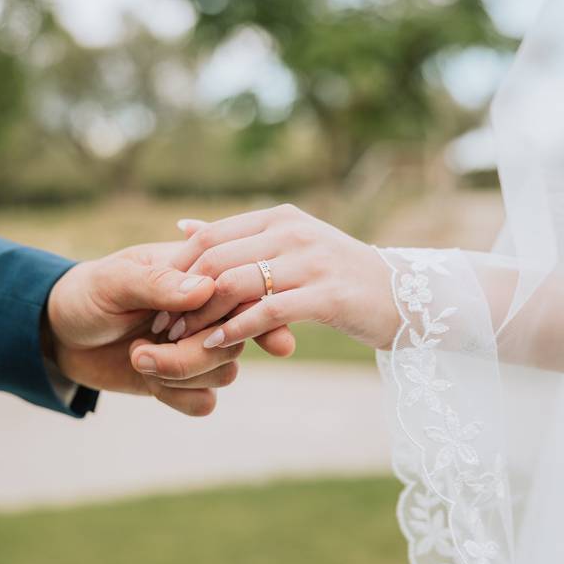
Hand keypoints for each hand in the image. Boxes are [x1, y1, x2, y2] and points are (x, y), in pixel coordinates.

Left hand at [45, 242, 291, 415]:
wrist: (60, 334)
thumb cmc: (88, 293)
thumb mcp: (113, 281)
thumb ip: (156, 284)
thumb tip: (205, 289)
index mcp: (200, 275)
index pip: (244, 291)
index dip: (251, 313)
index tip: (249, 337)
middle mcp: (208, 313)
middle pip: (235, 340)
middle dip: (192, 353)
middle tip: (144, 348)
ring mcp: (198, 348)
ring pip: (224, 374)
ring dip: (179, 374)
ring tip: (139, 356)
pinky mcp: (184, 382)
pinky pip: (204, 402)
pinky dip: (177, 397)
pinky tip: (147, 380)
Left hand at [166, 204, 399, 349]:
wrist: (406, 297)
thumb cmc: (337, 276)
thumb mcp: (288, 245)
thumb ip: (237, 237)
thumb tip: (184, 226)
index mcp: (279, 218)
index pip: (211, 235)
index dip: (177, 268)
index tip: (156, 298)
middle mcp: (292, 231)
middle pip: (216, 258)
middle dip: (181, 294)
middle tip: (160, 324)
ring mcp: (311, 261)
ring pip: (236, 283)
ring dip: (202, 315)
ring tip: (181, 338)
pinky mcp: (327, 294)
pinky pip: (268, 311)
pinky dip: (237, 329)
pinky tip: (217, 345)